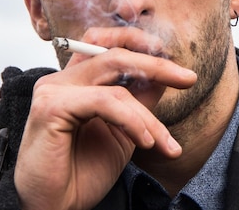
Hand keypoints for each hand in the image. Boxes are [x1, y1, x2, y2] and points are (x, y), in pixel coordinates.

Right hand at [14, 27, 196, 209]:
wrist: (58, 208)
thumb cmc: (84, 172)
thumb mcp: (124, 130)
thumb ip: (138, 100)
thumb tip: (167, 76)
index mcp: (76, 80)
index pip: (108, 45)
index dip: (141, 45)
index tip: (175, 67)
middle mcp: (62, 79)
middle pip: (115, 55)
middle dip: (156, 65)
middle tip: (187, 78)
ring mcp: (53, 90)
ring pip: (116, 84)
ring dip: (148, 115)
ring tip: (164, 142)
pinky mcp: (51, 107)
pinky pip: (105, 102)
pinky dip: (132, 121)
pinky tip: (145, 143)